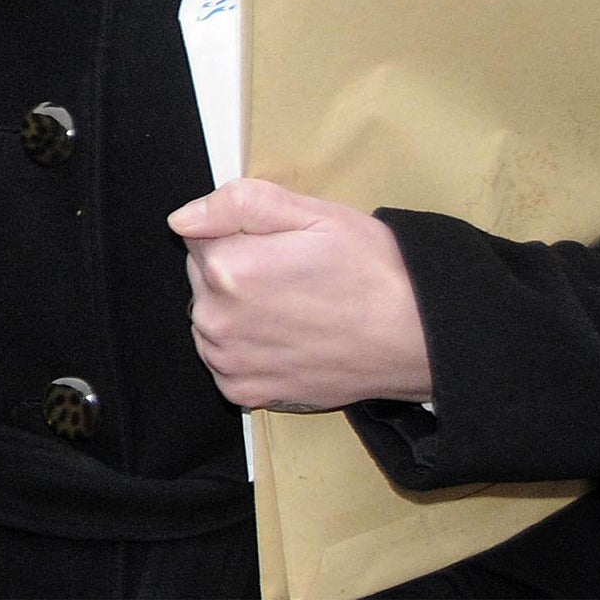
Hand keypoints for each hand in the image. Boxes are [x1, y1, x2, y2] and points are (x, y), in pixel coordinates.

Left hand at [167, 178, 433, 410]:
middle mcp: (216, 321)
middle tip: (291, 274)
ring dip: (236, 309)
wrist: (418, 338)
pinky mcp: (245, 394)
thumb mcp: (311, 213)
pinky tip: (285, 337)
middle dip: (233, 269)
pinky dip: (245, 347)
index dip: (237, 233)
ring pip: (209, 317)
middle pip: (200, 276)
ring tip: (292, 306)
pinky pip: (223, 358)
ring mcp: (229, 362)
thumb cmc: (371, 269)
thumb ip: (238, 205)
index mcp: (227, 269)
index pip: (197, 234)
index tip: (277, 243)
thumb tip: (180, 219)